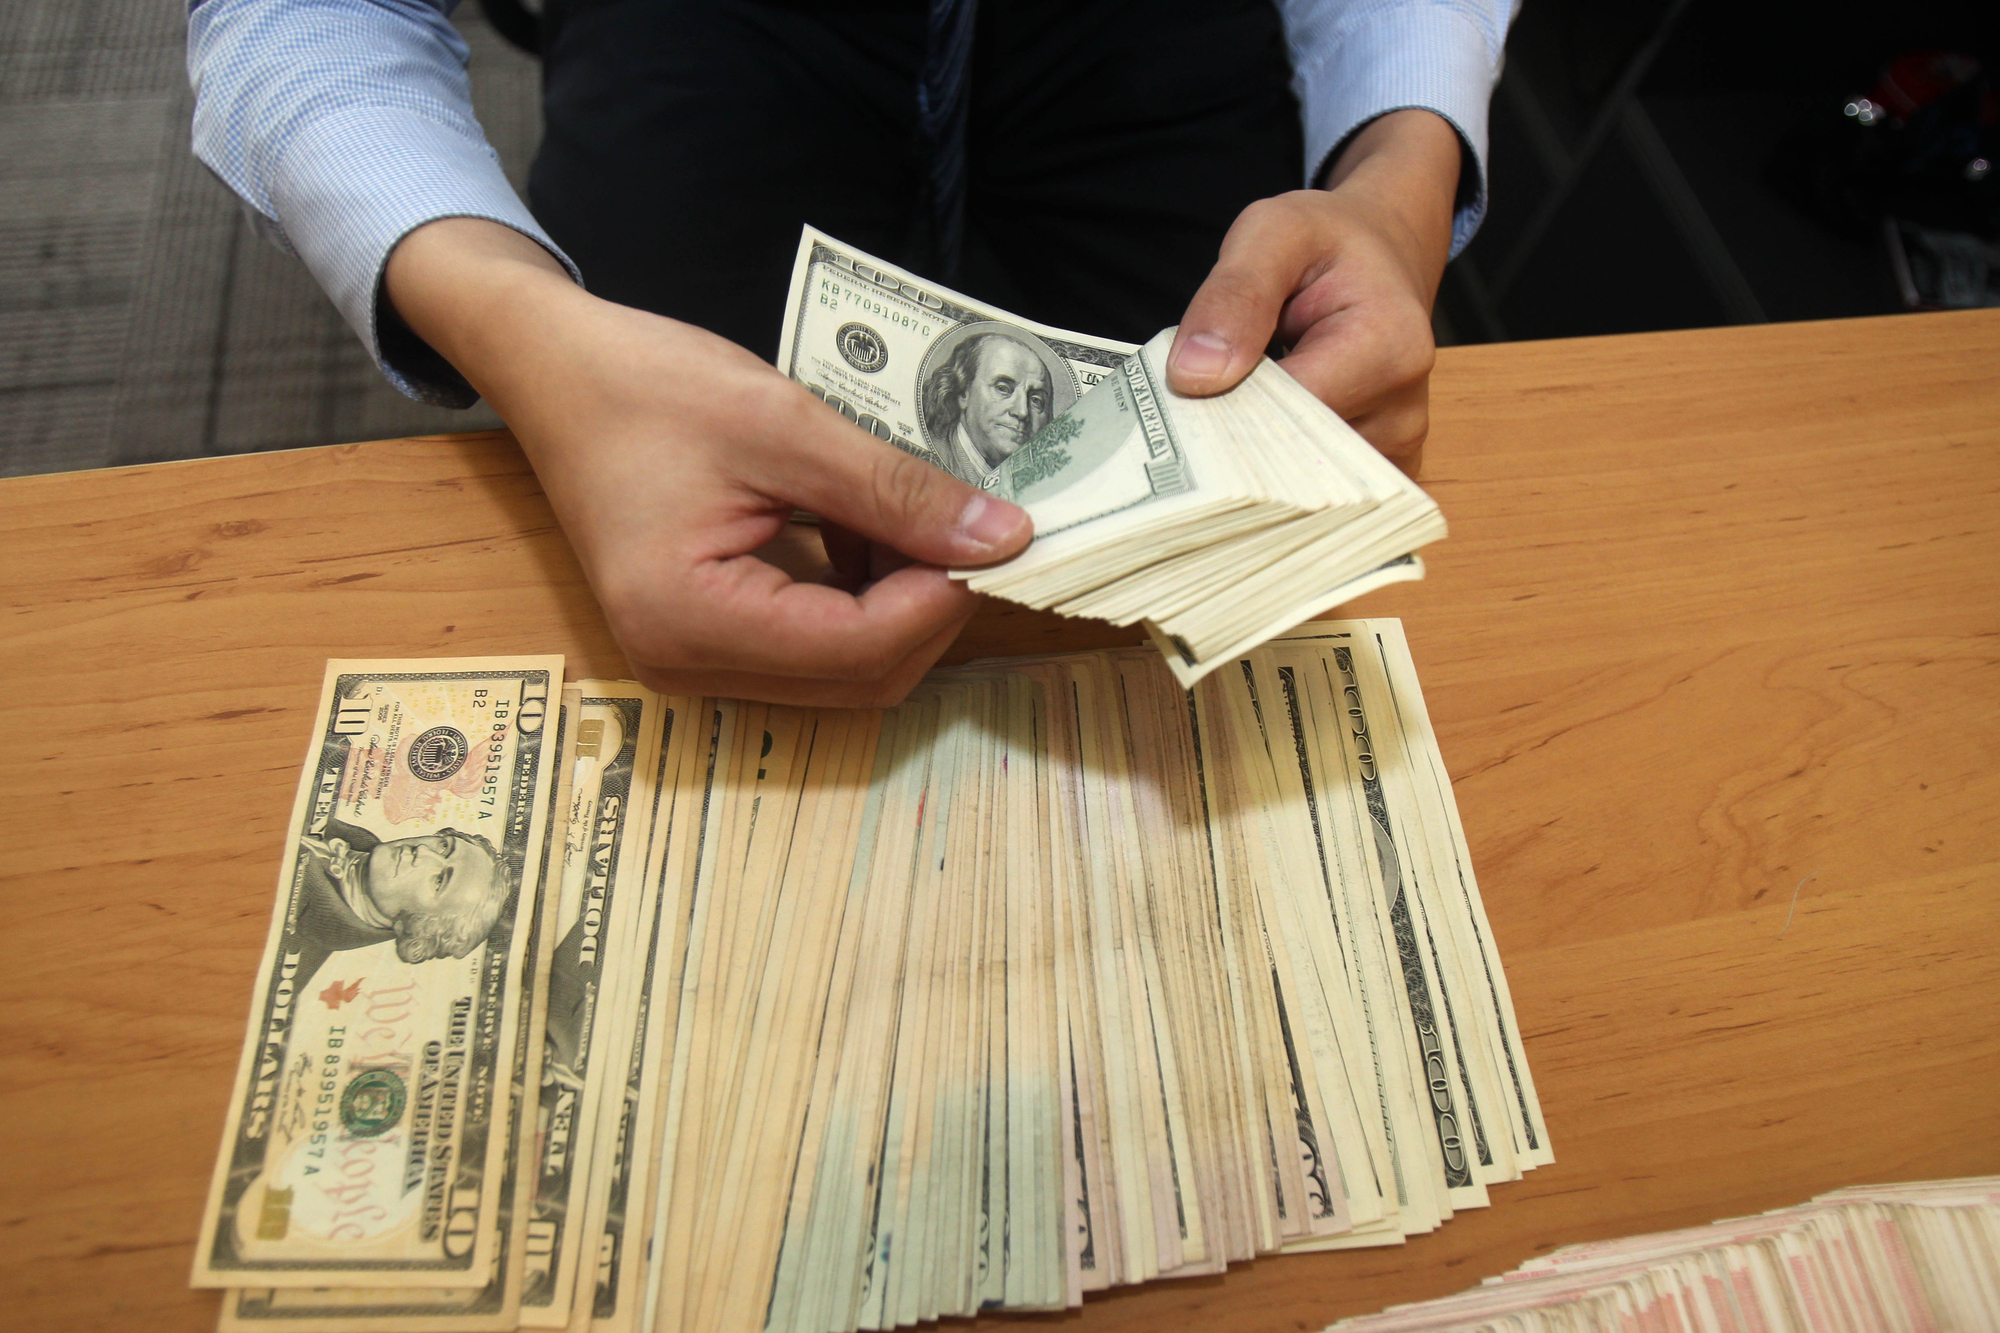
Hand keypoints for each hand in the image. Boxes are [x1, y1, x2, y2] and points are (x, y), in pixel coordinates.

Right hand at [385, 219, 1030, 706]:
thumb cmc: (644, 385)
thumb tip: (1003, 538)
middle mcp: (687, 666)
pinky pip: (813, 646)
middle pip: (862, 679)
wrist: (552, 371)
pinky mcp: (706, 642)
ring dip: (899, 602)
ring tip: (906, 512)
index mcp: (689, 620)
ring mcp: (693, 662)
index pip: (860, 649)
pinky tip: (864, 526)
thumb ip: (893, 490)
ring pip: (846, 670)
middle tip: (964, 522)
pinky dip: (861, 596)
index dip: (941, 598)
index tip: (991, 531)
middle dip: (927, 607)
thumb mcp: (781, 423)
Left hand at [1165, 109, 1462, 469]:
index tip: (1174, 407)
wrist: (1381, 256)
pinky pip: (1313, 499)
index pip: (1285, 419)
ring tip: (1221, 420)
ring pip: (1296, 489)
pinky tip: (1246, 443)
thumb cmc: (1328, 244)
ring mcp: (1395, 453)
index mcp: (1389, 349)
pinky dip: (1271, 477)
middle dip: (1230, 448)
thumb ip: (1234, 294)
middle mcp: (1402, 414)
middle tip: (1179, 426)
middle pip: (1291, 466)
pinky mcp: (1378, 476)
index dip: (1222, 417)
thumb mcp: (1273, 233)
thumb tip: (1196, 375)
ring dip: (1248, 462)